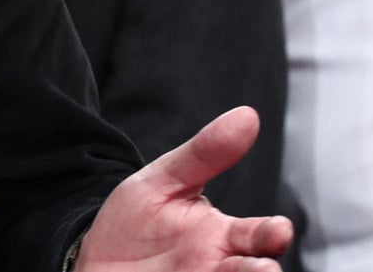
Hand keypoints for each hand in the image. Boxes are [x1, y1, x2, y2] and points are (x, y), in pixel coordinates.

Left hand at [78, 106, 292, 270]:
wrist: (93, 262)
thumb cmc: (134, 223)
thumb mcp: (161, 181)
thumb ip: (204, 154)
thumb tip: (248, 115)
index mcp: (221, 236)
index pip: (258, 235)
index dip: (271, 234)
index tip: (279, 229)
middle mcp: (219, 267)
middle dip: (261, 271)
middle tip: (263, 267)